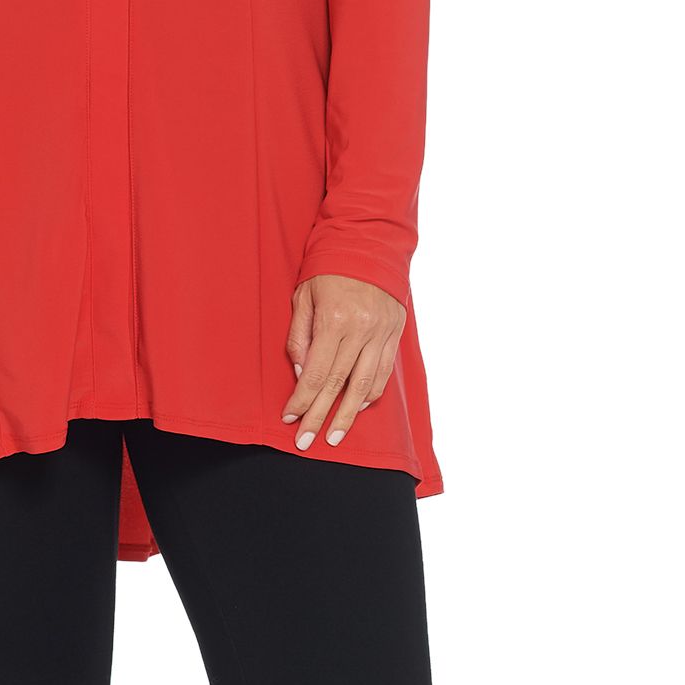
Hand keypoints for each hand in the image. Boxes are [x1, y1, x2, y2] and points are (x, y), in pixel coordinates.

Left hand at [282, 274, 404, 447]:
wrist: (367, 242)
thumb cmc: (327, 267)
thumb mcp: (302, 295)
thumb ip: (299, 337)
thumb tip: (301, 375)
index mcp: (333, 320)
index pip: (315, 373)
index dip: (302, 401)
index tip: (290, 419)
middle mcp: (360, 330)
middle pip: (338, 385)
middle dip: (320, 417)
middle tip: (306, 442)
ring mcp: (381, 333)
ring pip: (365, 385)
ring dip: (349, 415)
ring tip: (335, 436)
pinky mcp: (394, 333)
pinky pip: (383, 373)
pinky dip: (371, 394)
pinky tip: (358, 407)